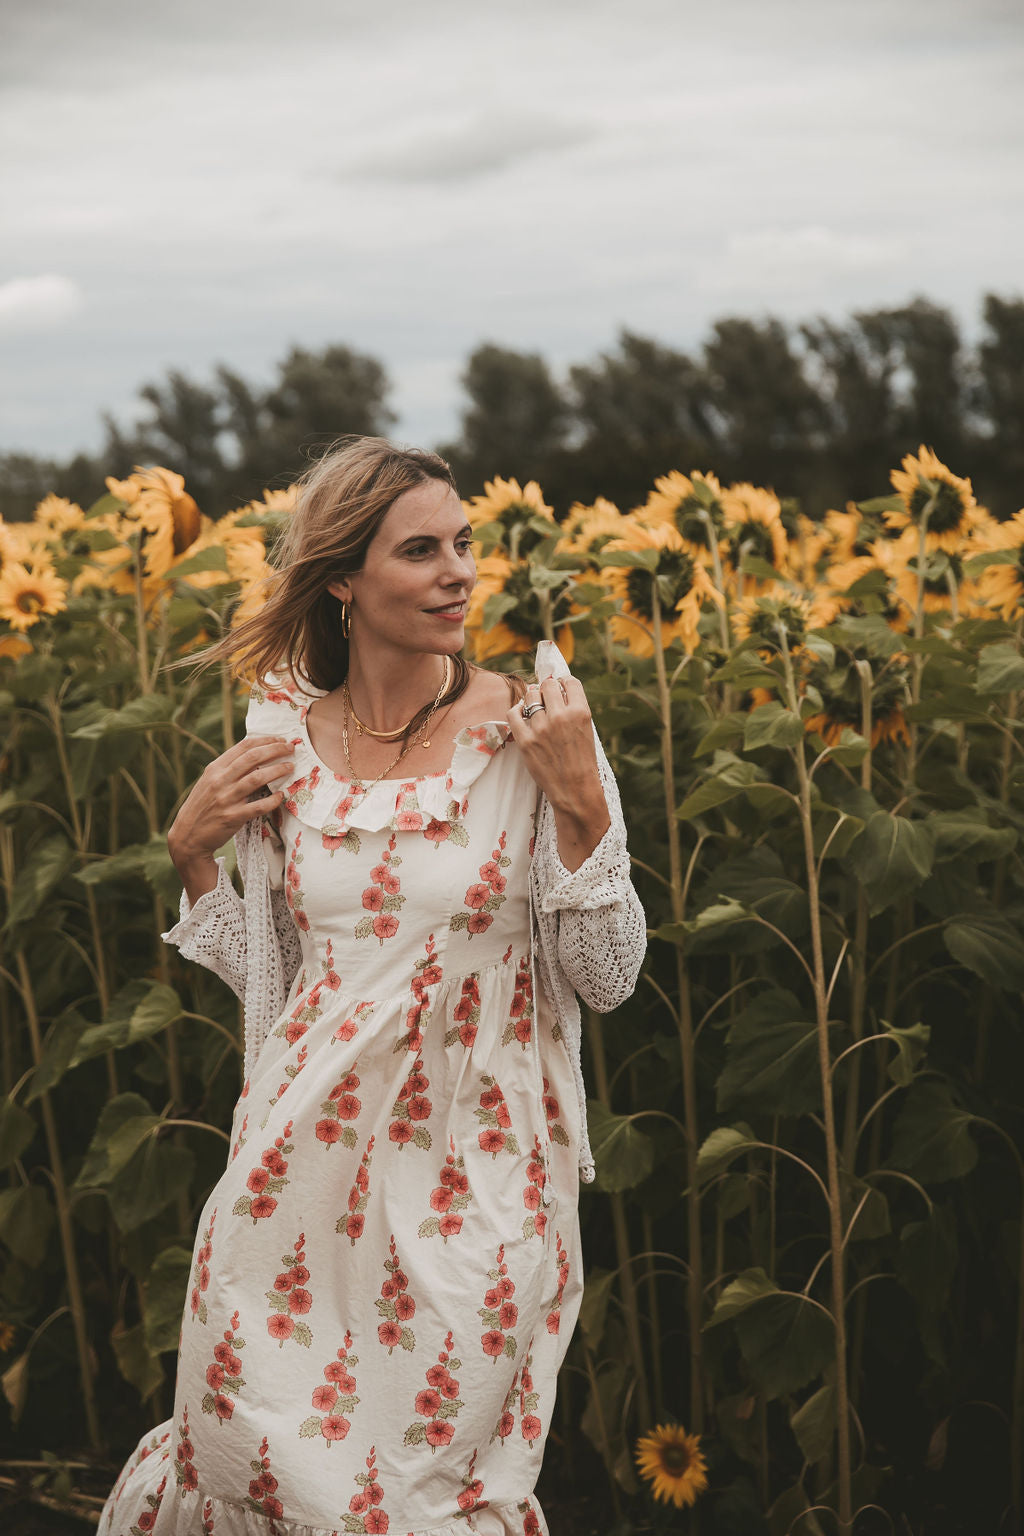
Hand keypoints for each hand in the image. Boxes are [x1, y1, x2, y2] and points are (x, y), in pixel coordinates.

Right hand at [168, 735, 295, 870]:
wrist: (188, 835)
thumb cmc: (203, 806)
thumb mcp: (210, 782)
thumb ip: (228, 769)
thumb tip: (254, 754)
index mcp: (215, 769)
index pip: (244, 746)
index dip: (265, 740)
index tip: (280, 739)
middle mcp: (220, 780)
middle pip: (253, 758)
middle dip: (275, 750)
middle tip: (291, 749)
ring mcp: (226, 798)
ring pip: (257, 778)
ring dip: (278, 770)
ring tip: (291, 767)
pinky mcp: (232, 817)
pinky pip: (258, 806)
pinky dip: (272, 800)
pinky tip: (281, 796)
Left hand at [507, 675, 609, 870]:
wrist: (575, 790)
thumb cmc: (582, 761)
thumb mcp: (586, 730)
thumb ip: (572, 710)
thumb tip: (554, 688)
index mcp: (581, 712)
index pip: (569, 682)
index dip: (563, 683)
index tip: (559, 688)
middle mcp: (561, 716)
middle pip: (547, 686)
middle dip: (546, 689)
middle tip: (546, 699)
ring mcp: (542, 728)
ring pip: (530, 697)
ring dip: (532, 699)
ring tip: (535, 708)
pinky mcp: (526, 740)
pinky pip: (514, 713)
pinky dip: (517, 710)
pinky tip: (521, 714)